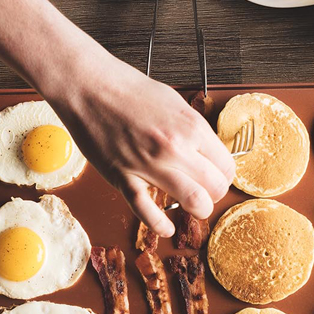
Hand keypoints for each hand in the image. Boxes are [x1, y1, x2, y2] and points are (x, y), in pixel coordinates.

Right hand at [49, 58, 233, 236]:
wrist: (88, 85)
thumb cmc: (126, 89)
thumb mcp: (174, 102)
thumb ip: (191, 129)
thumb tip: (206, 151)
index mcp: (191, 126)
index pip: (226, 165)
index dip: (223, 175)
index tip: (216, 176)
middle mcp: (174, 147)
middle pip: (215, 187)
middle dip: (214, 194)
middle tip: (206, 193)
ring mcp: (149, 164)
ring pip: (193, 201)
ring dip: (197, 210)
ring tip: (192, 207)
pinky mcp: (123, 177)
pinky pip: (147, 211)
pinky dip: (161, 225)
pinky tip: (166, 228)